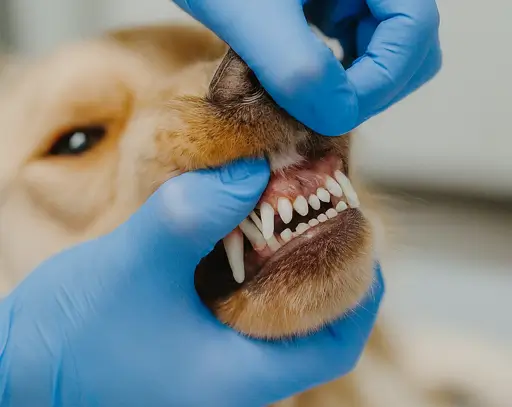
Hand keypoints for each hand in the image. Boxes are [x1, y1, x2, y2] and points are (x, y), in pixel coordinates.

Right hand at [0, 159, 383, 406]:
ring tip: (279, 208)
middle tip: (319, 207)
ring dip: (280, 259)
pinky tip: (230, 230)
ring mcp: (210, 364)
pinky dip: (244, 267)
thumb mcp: (133, 266)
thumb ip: (193, 214)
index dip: (362, 292)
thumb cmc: (67, 342)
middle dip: (321, 262)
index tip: (362, 235)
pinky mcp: (187, 347)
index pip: (336, 344)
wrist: (14, 374)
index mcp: (239, 377)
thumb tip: (252, 170)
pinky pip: (236, 308)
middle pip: (309, 321)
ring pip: (271, 311)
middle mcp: (234, 378)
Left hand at [173, 0, 440, 134]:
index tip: (330, 112)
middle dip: (376, 87)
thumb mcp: (251, 15)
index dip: (379, 81)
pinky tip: (307, 82)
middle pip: (412, 44)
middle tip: (327, 109)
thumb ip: (297, 68)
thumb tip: (339, 118)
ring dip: (360, 85)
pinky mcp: (336, 4)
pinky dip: (342, 75)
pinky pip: (360, 47)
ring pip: (390, 52)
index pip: (412, 27)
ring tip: (313, 98)